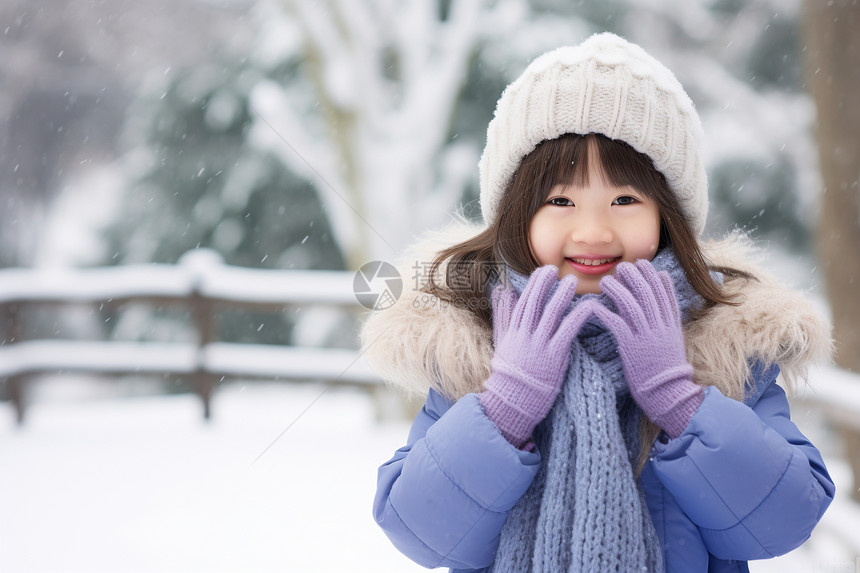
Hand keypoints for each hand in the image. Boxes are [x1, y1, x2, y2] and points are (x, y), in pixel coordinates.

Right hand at [480, 266, 593, 447]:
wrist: (511, 403)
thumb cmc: (509, 376)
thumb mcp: (502, 343)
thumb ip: (503, 317)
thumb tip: (500, 292)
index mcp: (513, 332)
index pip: (523, 303)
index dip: (533, 286)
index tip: (542, 272)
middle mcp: (525, 335)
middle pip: (534, 303)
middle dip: (544, 284)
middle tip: (554, 269)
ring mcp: (539, 345)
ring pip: (551, 314)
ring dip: (561, 296)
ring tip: (571, 282)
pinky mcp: (554, 356)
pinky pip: (567, 331)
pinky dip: (577, 317)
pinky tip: (589, 307)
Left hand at [590, 260, 702, 438]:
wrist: (670, 395)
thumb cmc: (667, 372)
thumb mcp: (673, 344)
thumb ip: (666, 325)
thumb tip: (661, 309)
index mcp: (671, 325)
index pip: (665, 294)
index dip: (653, 277)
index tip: (644, 265)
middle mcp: (660, 327)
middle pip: (648, 294)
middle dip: (635, 276)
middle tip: (623, 266)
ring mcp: (646, 336)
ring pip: (631, 304)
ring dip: (618, 289)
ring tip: (606, 281)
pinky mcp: (632, 347)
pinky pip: (616, 324)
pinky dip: (603, 312)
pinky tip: (592, 306)